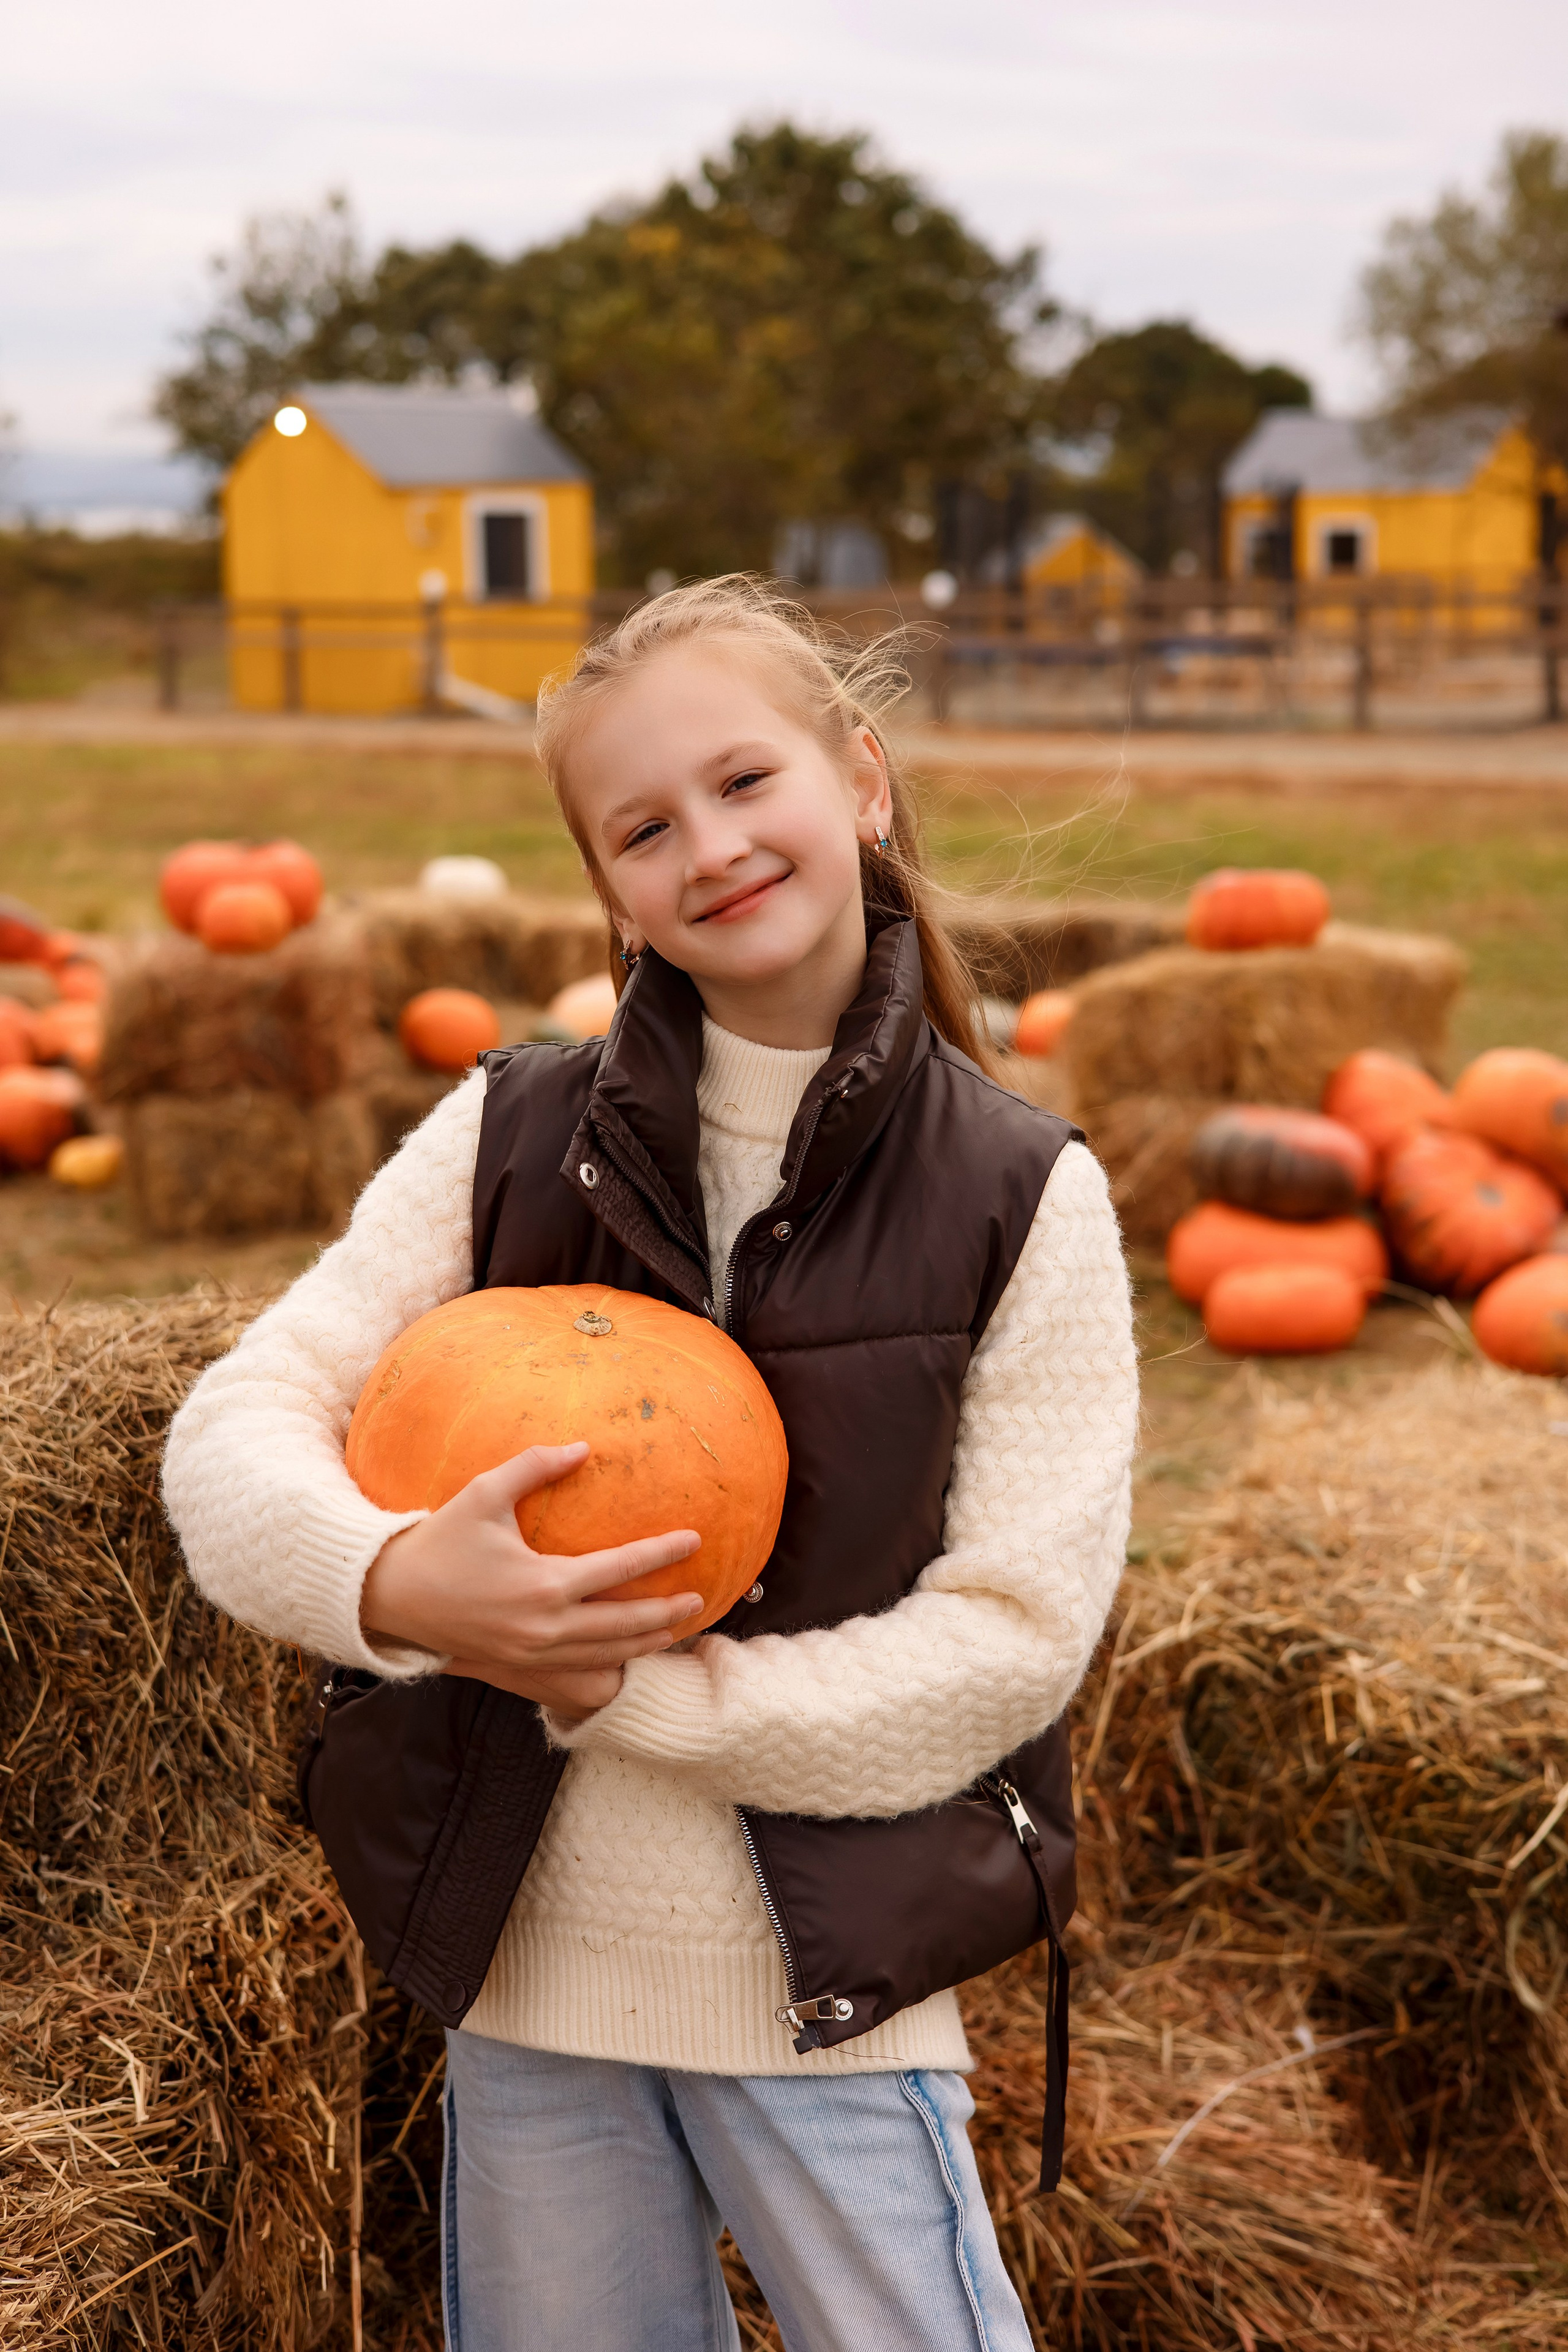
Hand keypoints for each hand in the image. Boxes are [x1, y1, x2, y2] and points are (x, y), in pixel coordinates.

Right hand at [360, 1443, 702, 1712]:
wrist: (392, 1598)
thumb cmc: (439, 1540)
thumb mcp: (484, 1493)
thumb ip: (534, 1467)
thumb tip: (582, 1447)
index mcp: (544, 1583)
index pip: (620, 1568)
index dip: (662, 1553)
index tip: (694, 1538)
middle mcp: (546, 1626)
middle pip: (625, 1624)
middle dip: (667, 1612)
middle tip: (700, 1597)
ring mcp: (534, 1654)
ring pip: (607, 1654)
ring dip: (646, 1642)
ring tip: (676, 1628)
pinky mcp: (521, 1668)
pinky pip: (579, 1669)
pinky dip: (611, 1661)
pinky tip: (628, 1650)